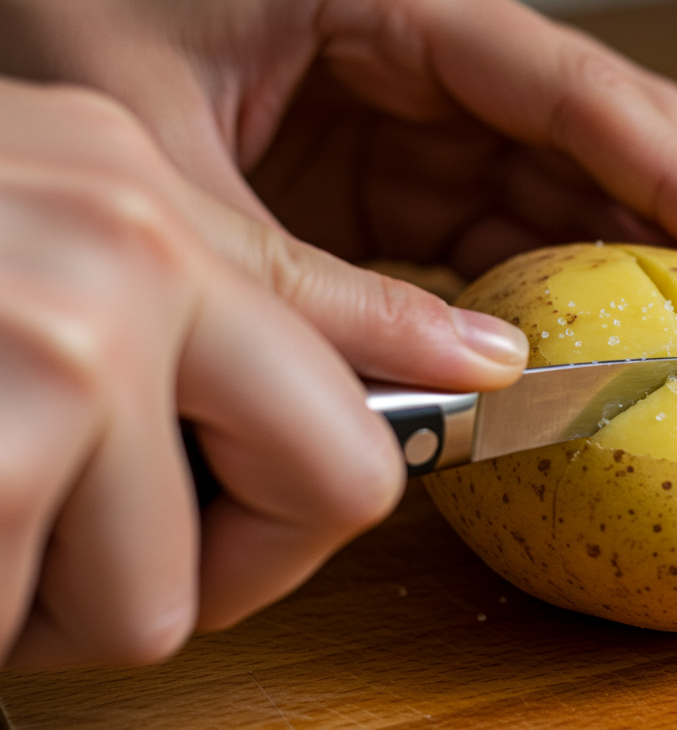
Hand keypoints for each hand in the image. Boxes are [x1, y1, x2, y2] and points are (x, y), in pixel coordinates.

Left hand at [0, 0, 676, 363]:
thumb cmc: (49, 3)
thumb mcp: (159, 151)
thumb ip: (308, 278)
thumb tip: (481, 379)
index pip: (585, 98)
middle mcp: (432, 56)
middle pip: (608, 153)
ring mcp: (414, 119)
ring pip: (562, 206)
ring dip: (635, 291)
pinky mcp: (385, 176)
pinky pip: (490, 243)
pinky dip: (538, 311)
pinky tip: (590, 370)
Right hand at [0, 78, 413, 666]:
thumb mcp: (63, 260)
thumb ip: (265, 311)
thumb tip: (481, 363)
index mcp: (145, 197)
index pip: (354, 387)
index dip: (308, 489)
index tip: (260, 511)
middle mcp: (125, 241)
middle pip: (337, 485)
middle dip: (215, 561)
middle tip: (70, 536)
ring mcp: (57, 336)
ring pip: (166, 596)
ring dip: (50, 599)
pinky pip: (50, 625)